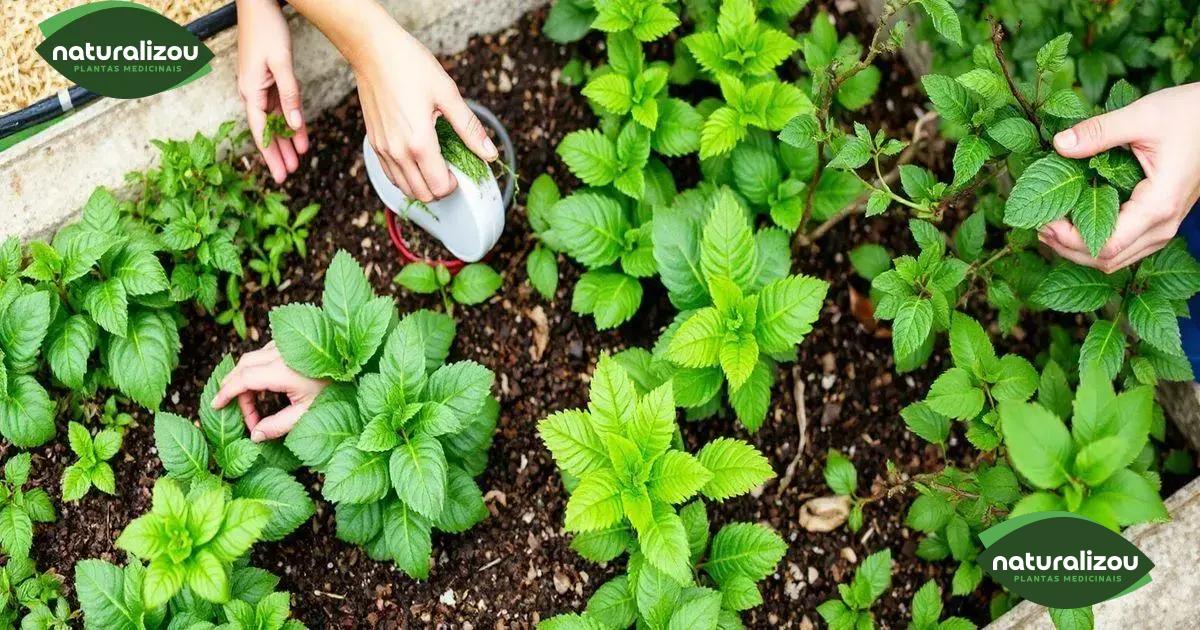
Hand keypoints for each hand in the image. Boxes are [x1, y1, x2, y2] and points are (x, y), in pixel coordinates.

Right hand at [210, 342, 327, 441]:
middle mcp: (282, 352)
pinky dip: (256, 371)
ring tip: (254, 409)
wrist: (357, 369)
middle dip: (235, 390)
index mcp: (284, 370)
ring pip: (252, 359)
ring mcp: (285, 345)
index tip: (216, 406)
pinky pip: (263, 355)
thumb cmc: (335, 391)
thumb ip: (278, 426)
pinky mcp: (290, 343)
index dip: (227, 392)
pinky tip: (265, 391)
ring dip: (247, 382)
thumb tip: (255, 437)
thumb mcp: (307, 414)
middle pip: (244, 367)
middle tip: (238, 414)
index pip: (244, 378)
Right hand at [236, 0, 308, 183]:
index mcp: (250, 90)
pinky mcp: (267, 79)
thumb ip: (289, 94)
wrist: (259, 4)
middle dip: (278, 154)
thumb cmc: (267, 29)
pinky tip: (300, 135)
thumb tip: (294, 124)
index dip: (271, 155)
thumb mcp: (281, 63)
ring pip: (274, 120)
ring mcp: (259, 86)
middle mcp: (251, 92)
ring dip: (286, 140)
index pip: (261, 131)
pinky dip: (290, 120)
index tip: (280, 176)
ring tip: (298, 161)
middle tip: (288, 177)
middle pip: (266, 130)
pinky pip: (279, 106)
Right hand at [349, 21, 497, 201]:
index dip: (455, 184)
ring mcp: (382, 149)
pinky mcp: (373, 142)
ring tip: (434, 164)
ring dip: (422, 185)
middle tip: (450, 169)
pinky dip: (405, 176)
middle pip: (422, 194)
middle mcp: (397, 152)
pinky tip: (417, 159)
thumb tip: (491, 153)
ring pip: (404, 188)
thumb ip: (470, 128)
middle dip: (440, 188)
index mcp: (419, 142)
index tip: (461, 170)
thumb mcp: (448, 94)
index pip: (439, 187)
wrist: (373, 50)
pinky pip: (390, 174)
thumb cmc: (410, 65)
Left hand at [1040, 83, 1199, 272]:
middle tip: (1036, 225)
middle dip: (1066, 248)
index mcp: (1158, 206)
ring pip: (1115, 259)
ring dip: (1078, 249)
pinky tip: (1071, 223)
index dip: (1069, 240)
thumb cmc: (1189, 114)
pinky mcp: (1159, 222)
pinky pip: (1124, 246)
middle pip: (1107, 260)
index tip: (1041, 222)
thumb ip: (1098, 132)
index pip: (1106, 245)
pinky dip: (1093, 242)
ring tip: (1047, 226)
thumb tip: (1059, 144)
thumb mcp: (1142, 116)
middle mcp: (1163, 225)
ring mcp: (1163, 228)